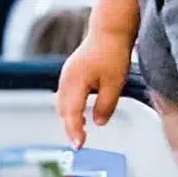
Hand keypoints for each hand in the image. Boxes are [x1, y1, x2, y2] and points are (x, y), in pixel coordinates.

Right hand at [57, 29, 132, 147]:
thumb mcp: (115, 82)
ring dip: (69, 119)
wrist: (109, 31)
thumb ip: (106, 105)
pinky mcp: (71, 74)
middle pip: (63, 110)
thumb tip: (98, 122)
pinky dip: (70, 109)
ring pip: (62, 104)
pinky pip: (66, 96)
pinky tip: (80, 117)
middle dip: (69, 128)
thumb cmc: (113, 53)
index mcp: (76, 81)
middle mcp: (66, 79)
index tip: (79, 145)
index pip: (71, 113)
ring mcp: (66, 76)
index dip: (74, 131)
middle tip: (79, 144)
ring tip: (79, 135)